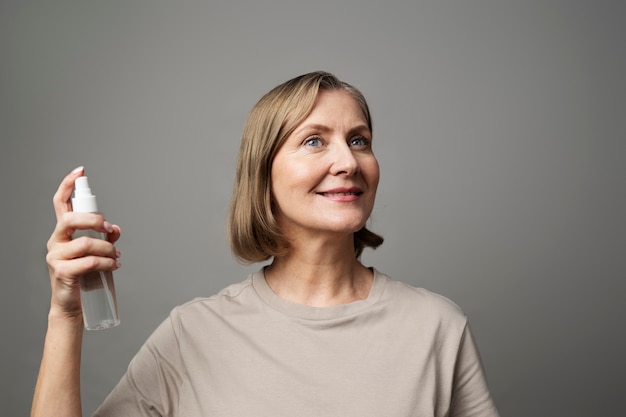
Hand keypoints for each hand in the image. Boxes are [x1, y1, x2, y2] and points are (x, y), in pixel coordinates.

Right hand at [45, 167, 120, 318]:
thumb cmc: (84, 275)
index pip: (60, 203)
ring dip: (107, 249)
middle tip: (110, 230)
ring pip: (85, 243)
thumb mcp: (96, 252)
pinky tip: (114, 266)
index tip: (80, 171)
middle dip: (95, 221)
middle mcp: (56, 241)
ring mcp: (56, 257)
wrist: (72, 304)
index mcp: (63, 232)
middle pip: (70, 219)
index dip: (68, 185)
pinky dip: (107, 263)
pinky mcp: (62, 272)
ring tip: (116, 257)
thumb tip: (116, 229)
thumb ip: (106, 238)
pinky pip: (89, 262)